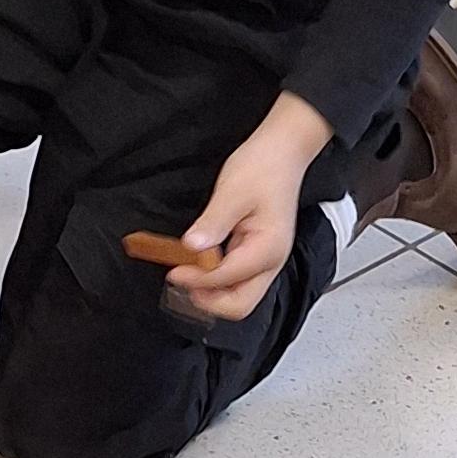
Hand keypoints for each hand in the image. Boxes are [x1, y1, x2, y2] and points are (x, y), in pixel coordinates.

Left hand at [166, 92, 333, 324]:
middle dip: (208, 300)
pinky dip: (216, 280)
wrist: (283, 152)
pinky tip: (199, 265)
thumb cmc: (264, 167)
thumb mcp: (232, 192)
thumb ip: (213, 223)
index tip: (173, 270)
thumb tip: (192, 247)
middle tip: (181, 281)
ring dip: (211, 292)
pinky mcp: (257, 255)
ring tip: (187, 275)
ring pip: (238, 297)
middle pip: (240, 305)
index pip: (228, 278)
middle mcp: (271, 262)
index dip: (198, 279)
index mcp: (268, 249)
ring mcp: (266, 261)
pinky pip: (237, 280)